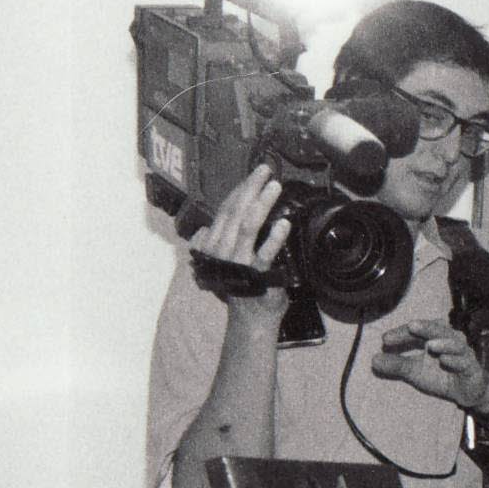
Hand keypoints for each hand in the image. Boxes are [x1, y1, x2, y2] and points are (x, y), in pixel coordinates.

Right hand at [186, 165, 293, 316]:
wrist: (250, 317)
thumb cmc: (242, 285)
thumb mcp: (224, 260)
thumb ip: (219, 241)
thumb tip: (204, 228)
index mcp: (215, 241)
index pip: (227, 208)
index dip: (241, 188)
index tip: (256, 173)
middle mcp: (222, 248)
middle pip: (236, 211)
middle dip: (252, 187)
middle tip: (267, 170)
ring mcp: (237, 260)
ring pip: (248, 225)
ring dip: (262, 203)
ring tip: (275, 187)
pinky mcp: (255, 274)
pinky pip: (264, 253)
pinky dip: (275, 237)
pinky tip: (284, 223)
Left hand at [372, 320, 488, 409]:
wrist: (467, 391)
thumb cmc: (442, 374)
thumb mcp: (415, 371)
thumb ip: (396, 365)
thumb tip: (373, 360)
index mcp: (434, 336)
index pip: (417, 331)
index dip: (402, 333)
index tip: (385, 340)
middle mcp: (450, 340)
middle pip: (438, 330)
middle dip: (426, 328)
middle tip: (412, 326)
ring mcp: (463, 353)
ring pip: (455, 344)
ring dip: (444, 343)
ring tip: (431, 345)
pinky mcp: (471, 368)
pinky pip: (465, 362)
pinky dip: (456, 360)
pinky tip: (445, 360)